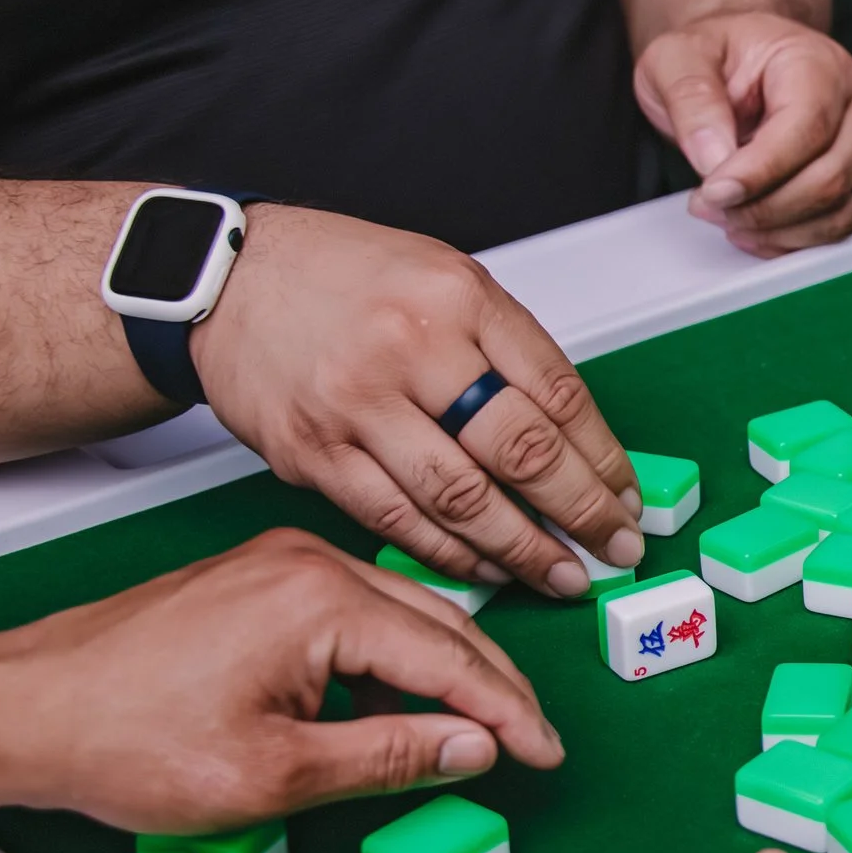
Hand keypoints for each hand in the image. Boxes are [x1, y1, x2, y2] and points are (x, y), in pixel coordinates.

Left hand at [0, 529, 561, 831]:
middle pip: (442, 623)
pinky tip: (391, 704)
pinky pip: (357, 612)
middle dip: (492, 687)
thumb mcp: (274, 774)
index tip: (545, 752)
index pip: (453, 658)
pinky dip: (391, 658)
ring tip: (470, 732)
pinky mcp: (259, 579)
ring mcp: (281, 565)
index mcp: (322, 601)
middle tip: (529, 742)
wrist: (23, 709)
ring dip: (442, 672)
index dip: (509, 713)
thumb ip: (389, 757)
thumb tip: (472, 749)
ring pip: (402, 614)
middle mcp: (309, 564)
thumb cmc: (122, 738)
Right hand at [191, 205, 642, 595]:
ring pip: (462, 499)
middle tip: (618, 548)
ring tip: (565, 575)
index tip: (628, 497)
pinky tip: (489, 569)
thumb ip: (505, 348)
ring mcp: (357, 405)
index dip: (605, 458)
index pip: (559, 394)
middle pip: (521, 451)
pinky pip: (396, 520)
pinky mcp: (312, 453)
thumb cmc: (341, 277)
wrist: (223, 277)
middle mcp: (411, 350)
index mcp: (458, 299)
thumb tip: (575, 438)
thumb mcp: (444, 277)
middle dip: (582, 513)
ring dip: (524, 550)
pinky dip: (451, 555)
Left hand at [634, 13, 851, 257]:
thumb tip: (715, 156)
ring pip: (838, 209)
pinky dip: (793, 239)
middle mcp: (850, 105)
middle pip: (829, 176)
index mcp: (817, 64)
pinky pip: (836, 225)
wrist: (735, 62)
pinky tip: (753, 228)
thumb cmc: (717, 55)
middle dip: (764, 206)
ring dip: (777, 228)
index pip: (808, 127)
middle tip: (709, 203)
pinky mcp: (851, 179)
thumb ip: (691, 98)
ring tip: (726, 215)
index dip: (761, 170)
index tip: (714, 191)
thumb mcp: (678, 57)